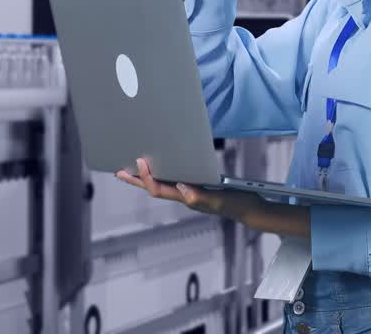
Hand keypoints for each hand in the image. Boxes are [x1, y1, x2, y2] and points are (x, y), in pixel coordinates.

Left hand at [116, 158, 259, 221]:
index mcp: (187, 198)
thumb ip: (201, 196)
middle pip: (154, 187)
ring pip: (162, 184)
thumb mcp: (221, 200)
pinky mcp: (198, 187)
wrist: (250, 210)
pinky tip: (164, 166)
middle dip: (136, 180)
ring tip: (133, 168)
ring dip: (146, 177)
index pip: (159, 189)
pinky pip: (174, 180)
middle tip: (119, 170)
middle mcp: (185, 195)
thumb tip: (182, 188)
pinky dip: (164, 173)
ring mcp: (190, 192)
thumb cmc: (237, 204)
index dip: (147, 177)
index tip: (140, 161)